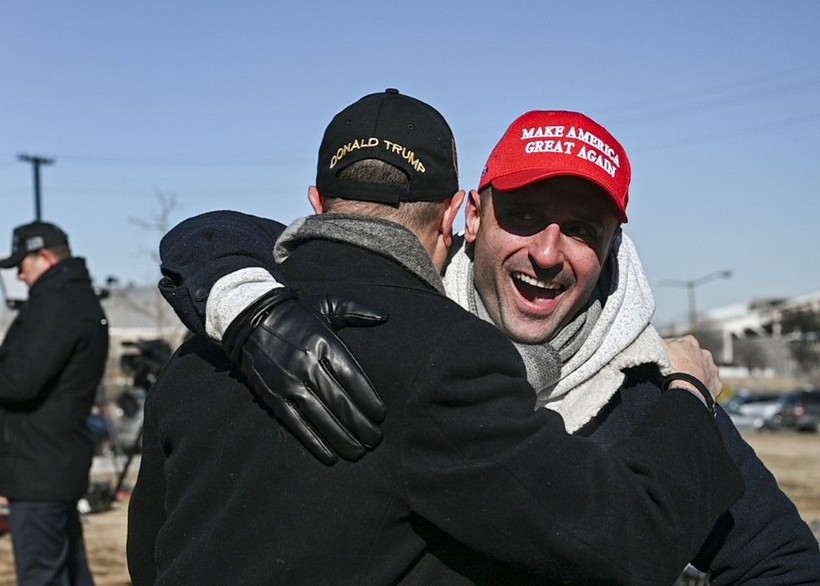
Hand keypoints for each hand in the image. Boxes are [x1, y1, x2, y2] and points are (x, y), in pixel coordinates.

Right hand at [223, 288, 387, 464]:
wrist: (251, 319)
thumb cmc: (297, 315)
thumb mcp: (327, 304)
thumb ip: (358, 309)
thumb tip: (386, 317)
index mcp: (324, 342)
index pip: (353, 377)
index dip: (369, 400)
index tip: (381, 415)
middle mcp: (307, 363)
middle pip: (340, 401)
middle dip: (361, 425)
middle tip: (376, 440)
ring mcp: (289, 382)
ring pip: (321, 417)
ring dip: (342, 438)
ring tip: (359, 452)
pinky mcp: (273, 396)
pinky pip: (297, 424)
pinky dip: (314, 442)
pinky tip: (330, 456)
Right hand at [664, 335, 722, 403]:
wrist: (688, 390)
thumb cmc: (672, 368)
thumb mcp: (660, 350)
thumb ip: (658, 343)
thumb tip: (654, 339)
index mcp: (689, 342)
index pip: (678, 342)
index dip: (671, 349)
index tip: (664, 357)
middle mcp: (704, 353)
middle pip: (693, 355)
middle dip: (686, 361)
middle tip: (675, 370)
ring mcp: (712, 369)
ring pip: (704, 369)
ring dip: (697, 373)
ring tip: (686, 382)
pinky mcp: (716, 384)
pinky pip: (710, 384)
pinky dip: (704, 387)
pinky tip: (695, 391)